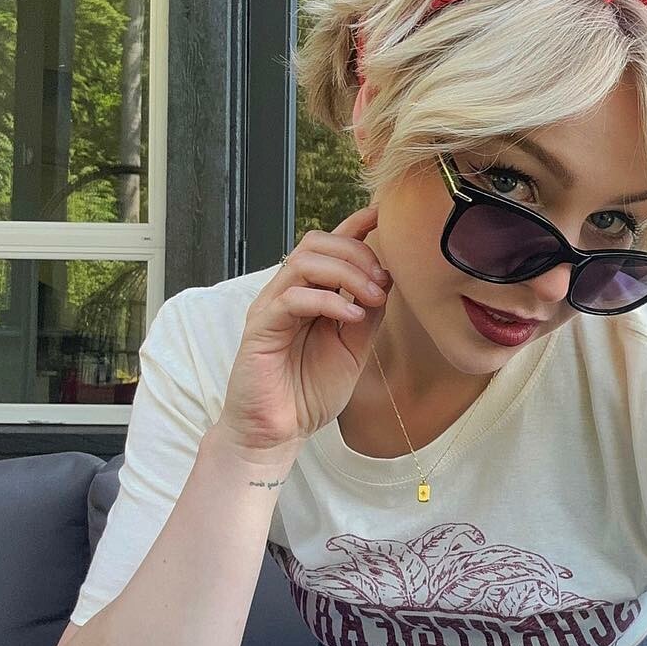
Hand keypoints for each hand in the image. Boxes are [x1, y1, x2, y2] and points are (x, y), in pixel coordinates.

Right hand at [214, 205, 389, 461]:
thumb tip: (386, 278)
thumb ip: (367, 314)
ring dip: (347, 273)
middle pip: (318, 244)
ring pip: (304, 261)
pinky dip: (328, 300)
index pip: (329, 247)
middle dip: (358, 253)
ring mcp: (271, 307)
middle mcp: (288, 293)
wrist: (278, 431)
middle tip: (383, 282)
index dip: (354, 225)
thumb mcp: (353, 348)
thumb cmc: (310, 392)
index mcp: (311, 294)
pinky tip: (352, 316)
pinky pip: (293, 297)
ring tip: (372, 298)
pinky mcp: (260, 327)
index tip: (381, 214)